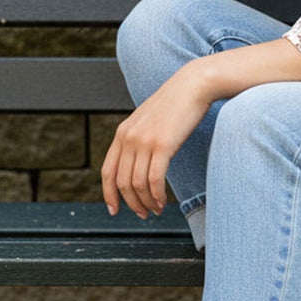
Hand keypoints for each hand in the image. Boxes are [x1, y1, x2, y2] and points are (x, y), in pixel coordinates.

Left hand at [101, 62, 214, 218]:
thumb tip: (138, 164)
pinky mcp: (163, 145)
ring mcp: (144, 141)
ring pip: (138, 184)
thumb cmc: (175, 104)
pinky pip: (155, 179)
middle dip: (131, 203)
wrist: (193, 85)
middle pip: (122, 182)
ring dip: (146, 202)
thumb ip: (138, 139)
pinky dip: (157, 195)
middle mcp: (129, 137)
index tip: (114, 209)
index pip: (107, 171)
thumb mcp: (148, 121)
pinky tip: (163, 201)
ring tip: (156, 209)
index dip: (109, 194)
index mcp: (122, 133)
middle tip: (143, 214)